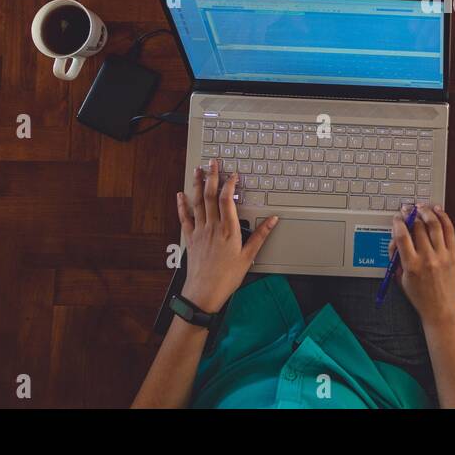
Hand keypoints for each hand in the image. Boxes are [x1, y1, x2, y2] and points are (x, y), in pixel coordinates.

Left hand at [177, 159, 277, 313]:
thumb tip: (273, 220)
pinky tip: (181, 194)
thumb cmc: (227, 277)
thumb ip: (260, 235)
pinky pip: (184, 217)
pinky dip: (182, 204)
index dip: (229, 184)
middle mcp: (212, 227)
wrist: (204, 292)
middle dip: (211, 176)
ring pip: (196, 202)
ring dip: (197, 184)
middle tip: (212, 162)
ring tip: (198, 170)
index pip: (227, 199)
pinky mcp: (190, 238)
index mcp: (228, 230)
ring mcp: (199, 231)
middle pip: (209, 195)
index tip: (233, 174)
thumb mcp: (248, 256)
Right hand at [390, 204, 454, 327]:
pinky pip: (449, 230)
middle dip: (410, 214)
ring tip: (421, 207)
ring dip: (426, 212)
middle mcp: (427, 258)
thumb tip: (395, 238)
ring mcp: (442, 255)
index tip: (397, 218)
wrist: (440, 309)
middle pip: (418, 227)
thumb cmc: (420, 296)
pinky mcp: (453, 254)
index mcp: (411, 265)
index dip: (398, 222)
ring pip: (434, 224)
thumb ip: (395, 258)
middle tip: (407, 209)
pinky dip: (444, 217)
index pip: (402, 236)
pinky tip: (438, 211)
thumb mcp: (400, 279)